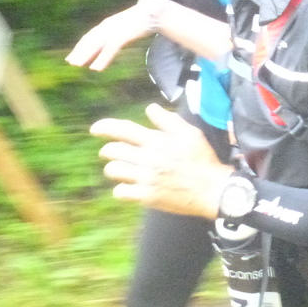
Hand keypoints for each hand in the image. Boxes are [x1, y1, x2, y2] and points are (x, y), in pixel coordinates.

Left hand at [66, 5, 150, 70]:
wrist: (155, 12)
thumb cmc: (143, 19)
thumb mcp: (126, 25)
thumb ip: (118, 31)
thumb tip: (115, 39)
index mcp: (108, 24)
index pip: (90, 36)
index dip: (80, 46)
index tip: (73, 55)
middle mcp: (108, 26)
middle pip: (89, 40)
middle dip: (79, 51)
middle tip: (70, 62)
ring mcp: (114, 30)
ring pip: (96, 45)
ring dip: (85, 55)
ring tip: (77, 65)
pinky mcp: (123, 35)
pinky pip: (109, 50)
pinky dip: (102, 59)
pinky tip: (96, 69)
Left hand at [91, 104, 233, 218]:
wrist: (212, 190)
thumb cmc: (202, 159)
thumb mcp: (190, 133)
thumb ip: (167, 120)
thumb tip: (150, 109)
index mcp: (157, 141)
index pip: (124, 130)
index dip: (106, 127)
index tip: (95, 129)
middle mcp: (148, 159)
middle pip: (114, 151)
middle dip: (108, 149)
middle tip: (110, 151)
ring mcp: (146, 179)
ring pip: (114, 171)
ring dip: (113, 167)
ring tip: (120, 168)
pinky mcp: (147, 197)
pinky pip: (121, 192)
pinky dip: (121, 189)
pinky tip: (128, 186)